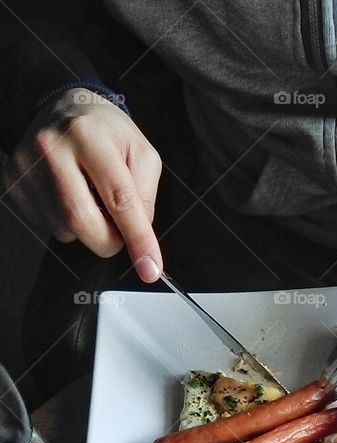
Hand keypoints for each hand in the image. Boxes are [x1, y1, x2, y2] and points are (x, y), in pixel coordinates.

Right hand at [1, 88, 162, 281]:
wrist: (63, 108)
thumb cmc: (105, 133)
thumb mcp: (140, 153)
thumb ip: (145, 196)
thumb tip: (138, 238)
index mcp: (88, 135)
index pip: (119, 200)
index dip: (137, 239)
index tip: (150, 268)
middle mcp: (51, 148)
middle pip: (82, 222)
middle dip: (108, 240)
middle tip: (116, 227)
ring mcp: (26, 166)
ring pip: (64, 230)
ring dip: (85, 228)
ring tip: (87, 195)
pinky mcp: (13, 182)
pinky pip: (45, 226)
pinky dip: (64, 222)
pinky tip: (67, 195)